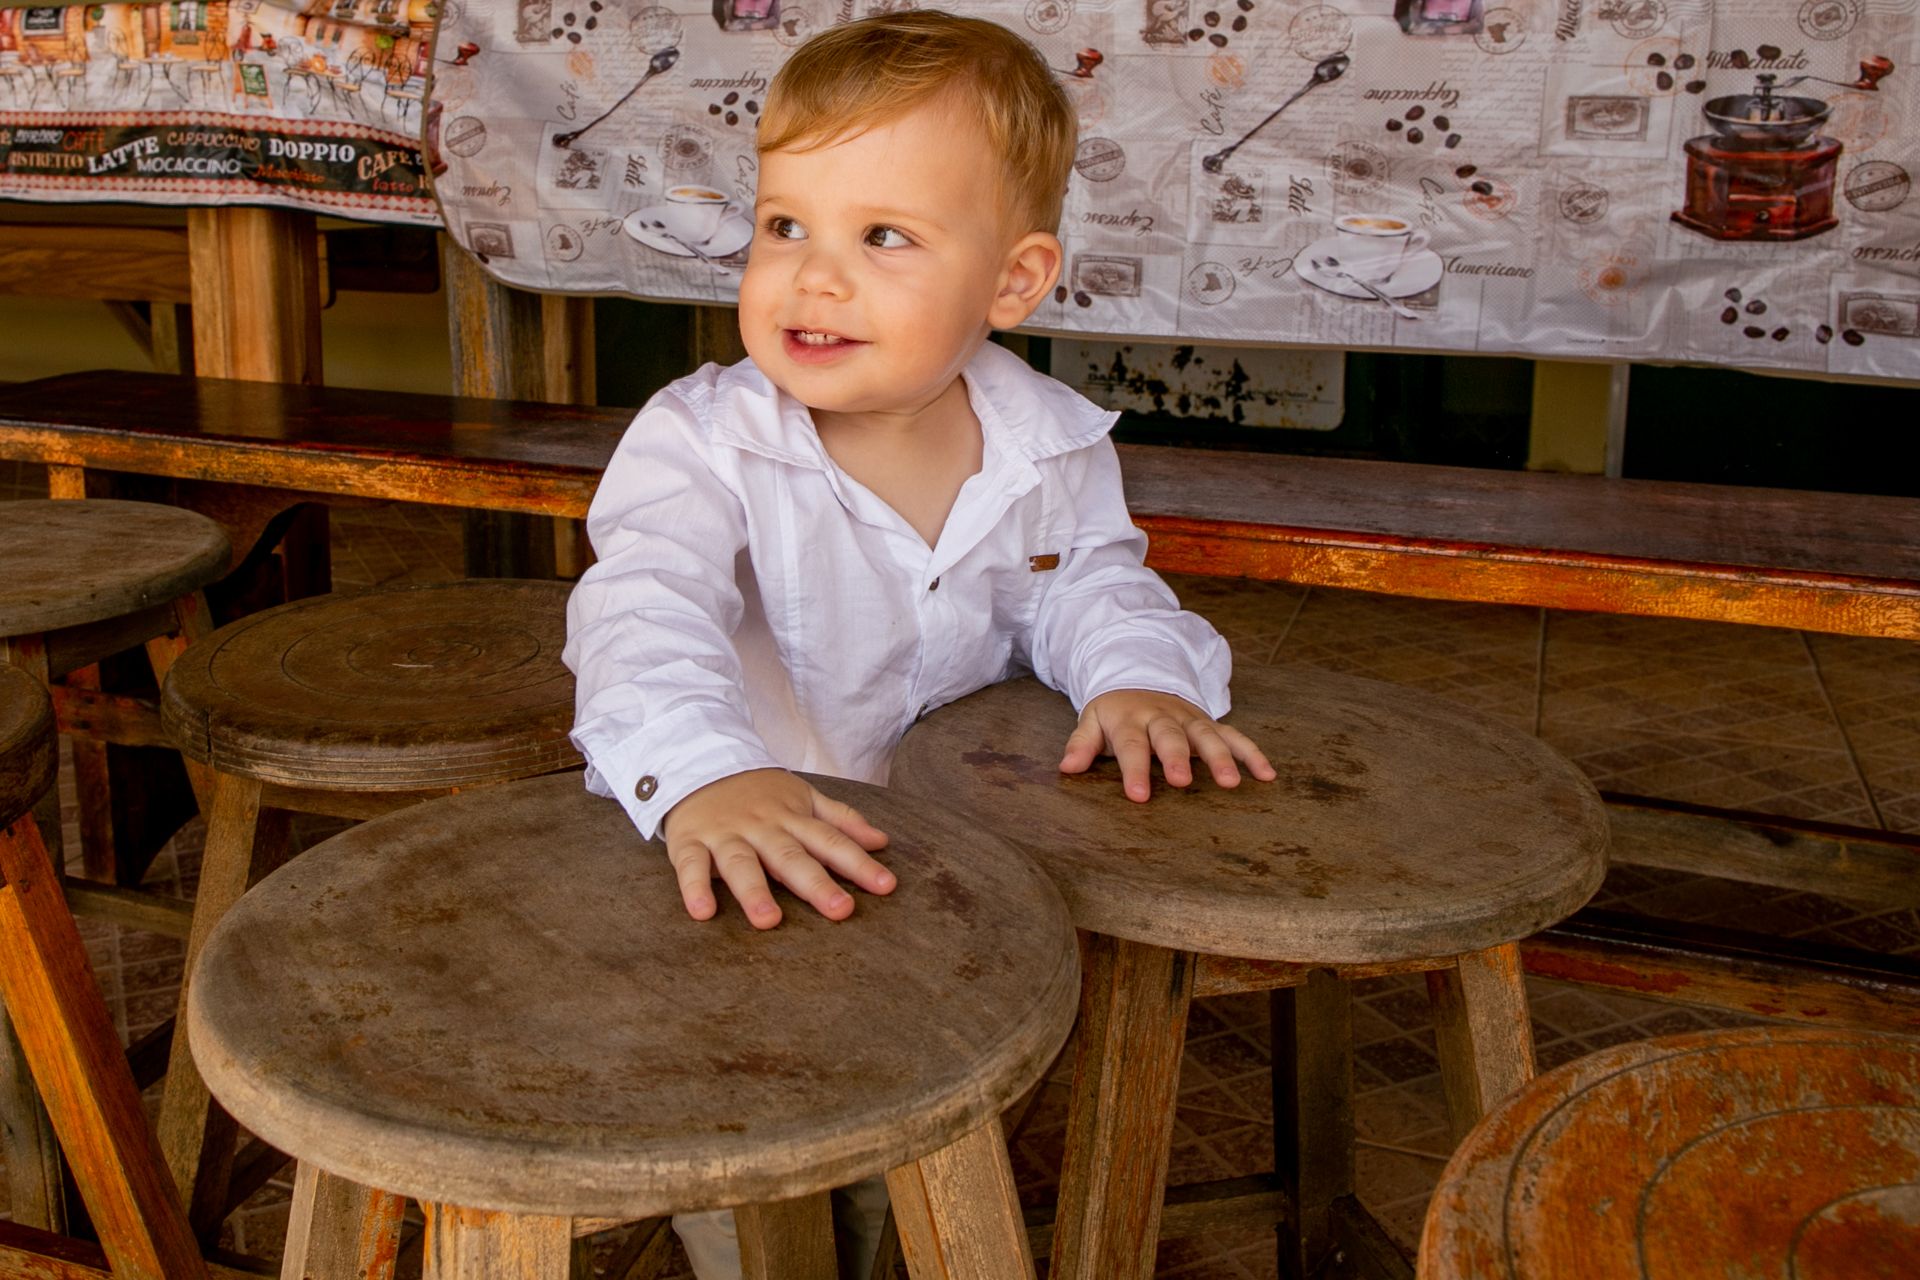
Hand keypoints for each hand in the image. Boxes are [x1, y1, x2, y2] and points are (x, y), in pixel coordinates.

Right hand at [662, 769, 892, 928]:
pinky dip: (695, 887)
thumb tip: (881, 841)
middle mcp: (762, 827)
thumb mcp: (804, 797)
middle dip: (816, 884)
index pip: (832, 842)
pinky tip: (702, 912)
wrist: (700, 762)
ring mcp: (725, 834)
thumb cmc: (759, 792)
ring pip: (741, 863)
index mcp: (793, 818)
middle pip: (791, 857)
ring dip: (754, 891)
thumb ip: (841, 820)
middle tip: (841, 910)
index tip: (886, 886)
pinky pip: (691, 865)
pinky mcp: (690, 841)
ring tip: (769, 921)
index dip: (860, 864)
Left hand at [1059, 689, 1276, 801]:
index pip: (1131, 745)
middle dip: (1177, 758)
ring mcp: (1189, 718)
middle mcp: (1162, 717)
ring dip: (1220, 757)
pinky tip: (1267, 775)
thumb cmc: (1114, 711)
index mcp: (1130, 719)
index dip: (1135, 769)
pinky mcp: (1209, 722)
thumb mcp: (1092, 720)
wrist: (1139, 675)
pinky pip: (1234, 735)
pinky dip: (1252, 753)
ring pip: (1207, 735)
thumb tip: (1066, 768)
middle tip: (1182, 782)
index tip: (1139, 796)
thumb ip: (1081, 743)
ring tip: (1231, 783)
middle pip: (1170, 737)